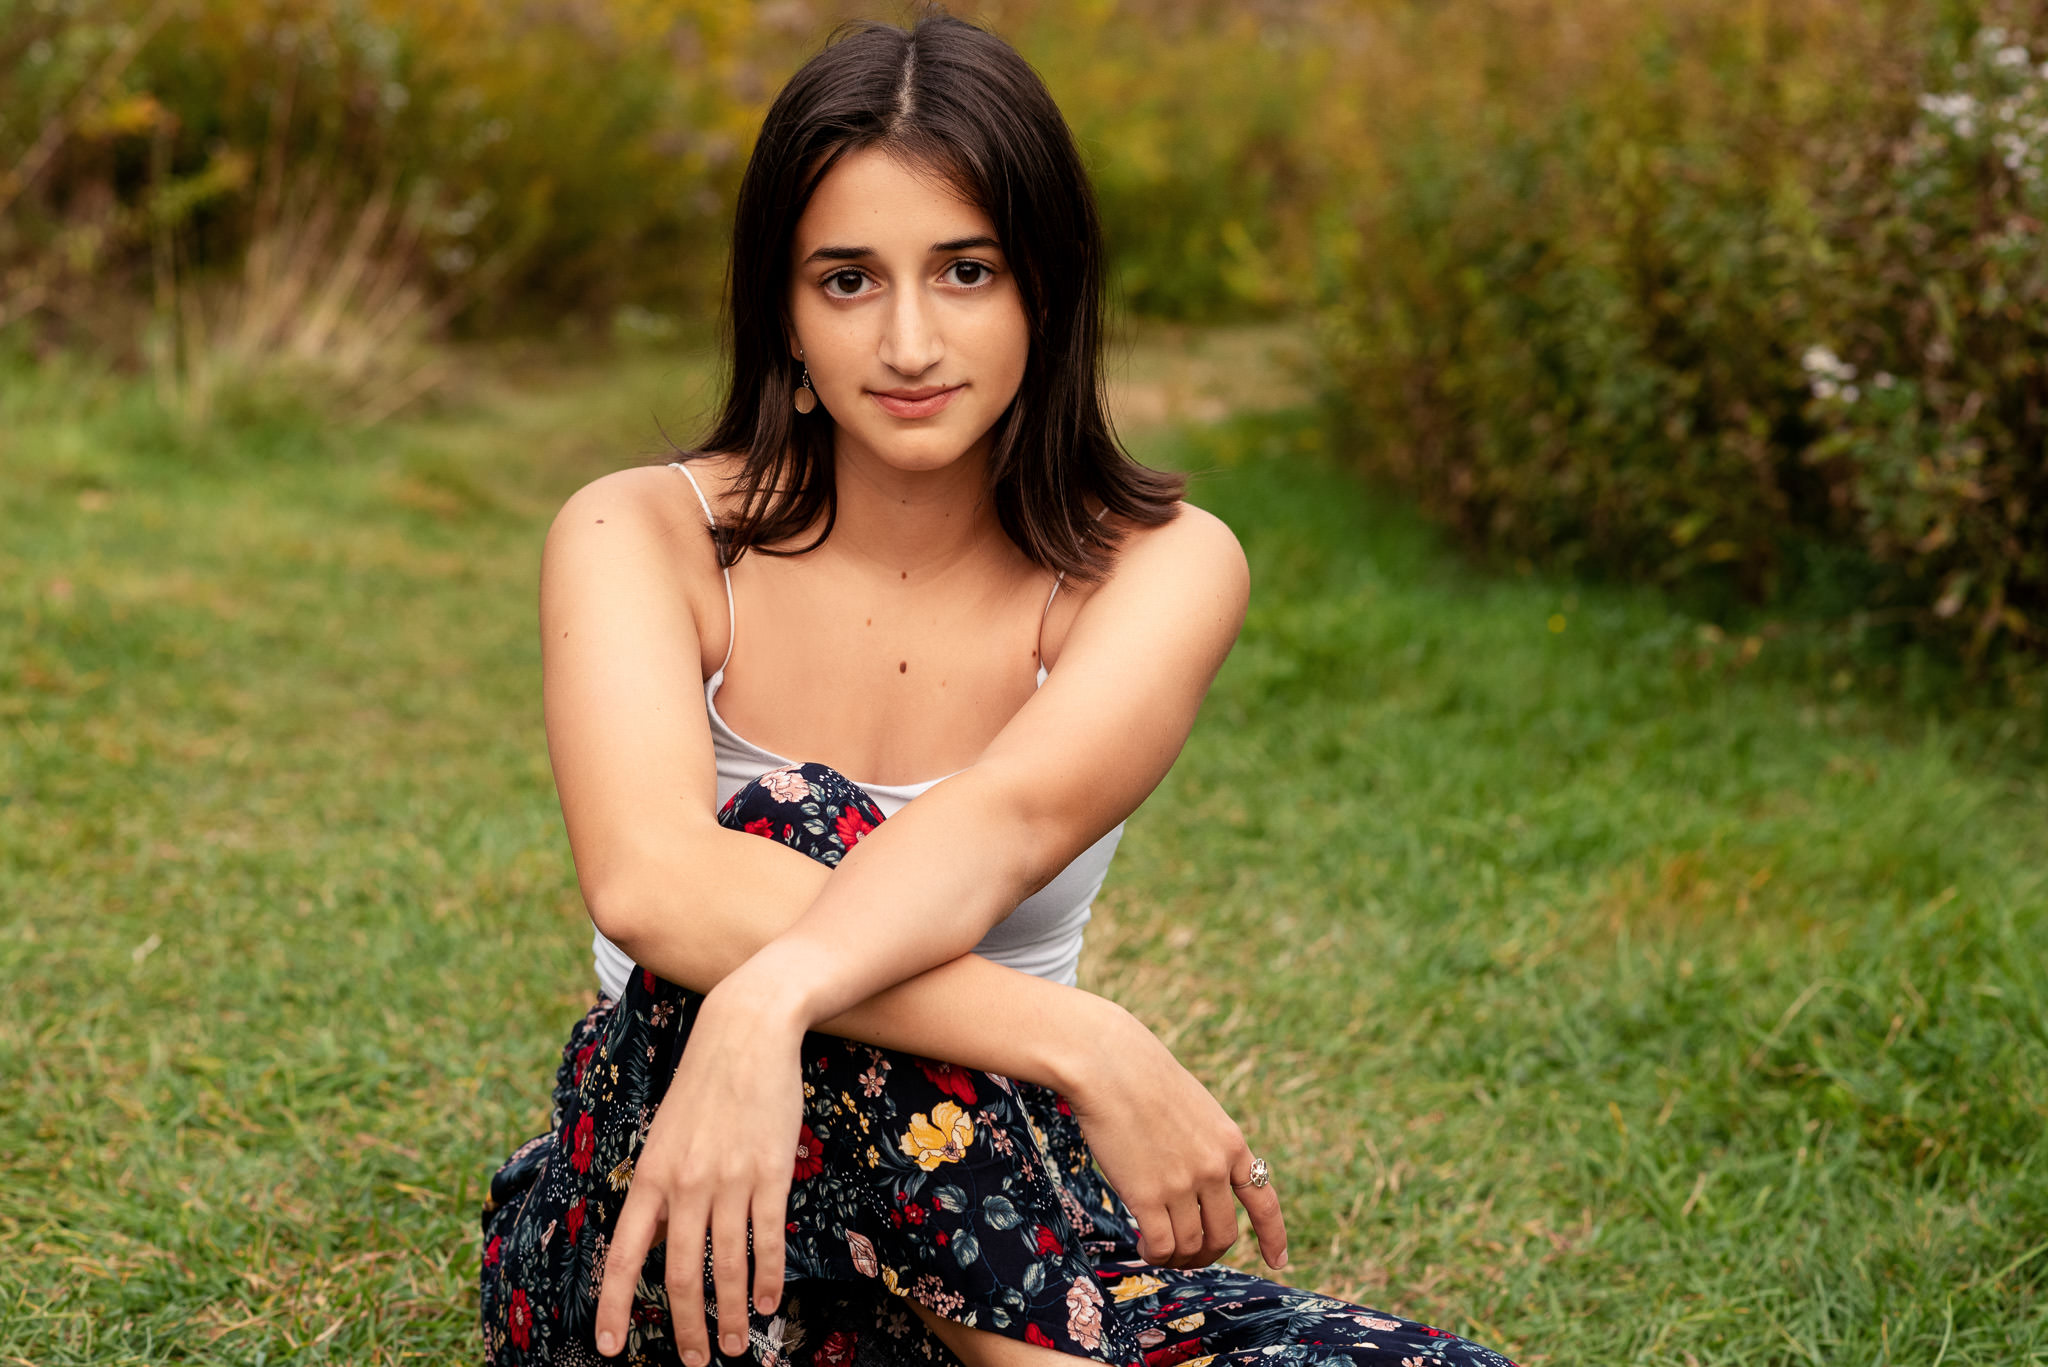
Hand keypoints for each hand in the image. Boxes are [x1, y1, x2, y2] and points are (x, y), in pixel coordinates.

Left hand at [595, 978, 802, 1361]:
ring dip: (733, 1314)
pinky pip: (767, 1239)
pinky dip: (769, 1278)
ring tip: (737, 1345)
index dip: (612, 1306)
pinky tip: (771, 1302)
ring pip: (727, 1266)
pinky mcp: (770, 1173)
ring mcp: (730, 1180)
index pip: (621, 1256)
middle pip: (678, 1274)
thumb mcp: (666, 1134)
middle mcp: (686, 1184)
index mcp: (650, 1175)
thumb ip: (662, 1186)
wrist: (746, 1032)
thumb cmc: (704, 1083)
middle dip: (686, 1327)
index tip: (609, 1347)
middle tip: (697, 1360)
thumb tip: (661, 1238)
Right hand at [1063, 1004, 1287, 1271]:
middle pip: (1223, 1235)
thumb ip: (1206, 1145)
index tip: (1277, 1261)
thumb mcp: (1196, 1108)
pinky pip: (1162, 1246)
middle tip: (1187, 1254)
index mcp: (1232, 1144)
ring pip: (1191, 1246)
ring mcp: (1183, 1184)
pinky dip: (1155, 1255)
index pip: (1264, 1202)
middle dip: (1208, 1253)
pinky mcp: (1147, 1195)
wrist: (1109, 1064)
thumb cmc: (1143, 1078)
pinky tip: (1144, 1245)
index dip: (1273, 1237)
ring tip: (1158, 1250)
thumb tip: (1201, 1185)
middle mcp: (1214, 1169)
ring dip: (1177, 1257)